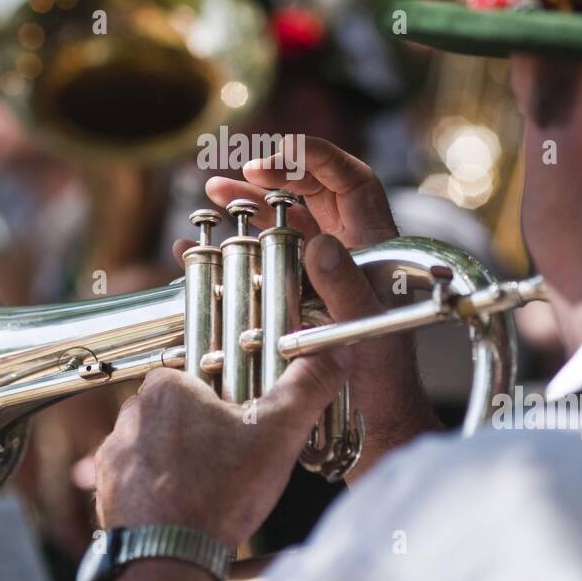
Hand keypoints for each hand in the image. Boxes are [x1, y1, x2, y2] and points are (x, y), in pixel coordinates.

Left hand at [94, 345, 353, 547]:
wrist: (166, 561)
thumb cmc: (217, 494)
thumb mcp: (277, 434)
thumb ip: (306, 387)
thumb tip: (333, 354)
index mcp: (167, 388)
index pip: (202, 376)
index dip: (230, 400)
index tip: (247, 425)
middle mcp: (132, 414)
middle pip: (180, 412)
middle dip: (206, 432)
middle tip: (235, 461)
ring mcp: (114, 454)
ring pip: (158, 446)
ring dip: (181, 462)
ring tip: (212, 490)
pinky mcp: (108, 490)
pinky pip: (138, 480)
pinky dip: (159, 491)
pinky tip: (186, 508)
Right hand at [175, 136, 438, 475]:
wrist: (374, 425)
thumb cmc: (381, 380)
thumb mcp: (363, 331)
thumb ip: (345, 286)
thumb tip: (321, 242)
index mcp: (374, 246)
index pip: (351, 179)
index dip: (317, 157)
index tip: (277, 155)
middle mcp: (350, 251)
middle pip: (312, 193)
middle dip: (274, 175)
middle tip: (240, 172)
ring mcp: (324, 272)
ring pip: (286, 220)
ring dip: (249, 204)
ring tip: (212, 194)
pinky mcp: (300, 295)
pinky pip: (267, 257)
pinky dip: (235, 246)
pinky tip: (201, 245)